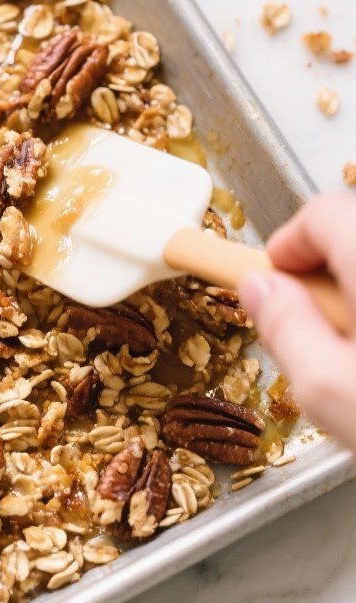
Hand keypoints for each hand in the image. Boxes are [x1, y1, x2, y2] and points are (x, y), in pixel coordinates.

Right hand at [238, 193, 355, 451]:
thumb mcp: (330, 390)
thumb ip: (286, 329)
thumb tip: (256, 288)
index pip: (322, 212)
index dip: (287, 244)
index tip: (269, 281)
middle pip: (352, 232)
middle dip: (322, 273)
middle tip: (315, 330)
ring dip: (353, 293)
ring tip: (352, 354)